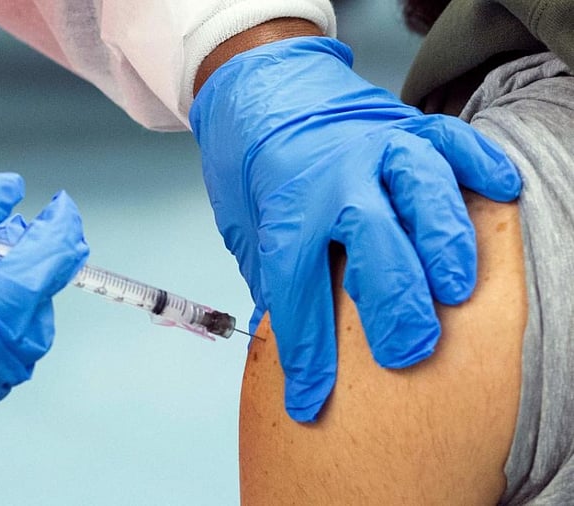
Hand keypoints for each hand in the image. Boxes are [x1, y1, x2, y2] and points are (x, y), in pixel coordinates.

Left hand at [189, 36, 519, 421]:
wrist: (260, 90)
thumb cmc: (254, 169)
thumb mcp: (247, 229)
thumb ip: (273, 276)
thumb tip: (292, 337)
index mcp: (285, 208)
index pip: (295, 290)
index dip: (305, 353)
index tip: (311, 401)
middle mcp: (335, 176)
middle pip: (372, 241)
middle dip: (394, 303)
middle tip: (407, 351)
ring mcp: (375, 147)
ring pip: (422, 189)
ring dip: (445, 242)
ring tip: (457, 288)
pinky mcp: (406, 125)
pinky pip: (453, 140)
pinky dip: (481, 166)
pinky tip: (500, 191)